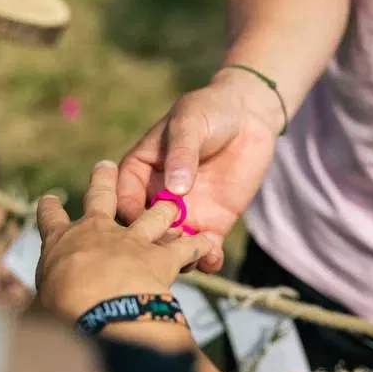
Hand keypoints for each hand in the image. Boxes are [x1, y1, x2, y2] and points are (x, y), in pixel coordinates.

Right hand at [36, 161, 214, 320]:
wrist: (103, 312)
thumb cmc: (62, 312)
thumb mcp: (42, 304)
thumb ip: (43, 302)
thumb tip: (28, 324)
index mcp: (62, 241)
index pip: (50, 218)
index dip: (49, 209)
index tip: (49, 199)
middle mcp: (98, 231)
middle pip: (100, 197)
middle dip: (102, 180)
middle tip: (104, 165)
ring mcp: (132, 240)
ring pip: (152, 215)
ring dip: (164, 209)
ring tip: (171, 204)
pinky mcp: (163, 257)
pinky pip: (186, 248)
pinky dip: (199, 246)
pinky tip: (210, 243)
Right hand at [117, 70, 280, 271]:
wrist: (249, 117)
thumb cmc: (208, 112)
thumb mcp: (189, 124)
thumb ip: (181, 154)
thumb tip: (175, 188)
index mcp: (139, 171)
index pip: (123, 198)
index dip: (130, 212)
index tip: (142, 221)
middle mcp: (156, 198)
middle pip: (145, 231)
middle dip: (153, 242)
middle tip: (167, 245)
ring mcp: (184, 214)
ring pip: (172, 247)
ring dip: (178, 258)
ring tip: (191, 257)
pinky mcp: (212, 223)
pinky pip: (204, 249)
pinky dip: (207, 260)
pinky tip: (212, 259)